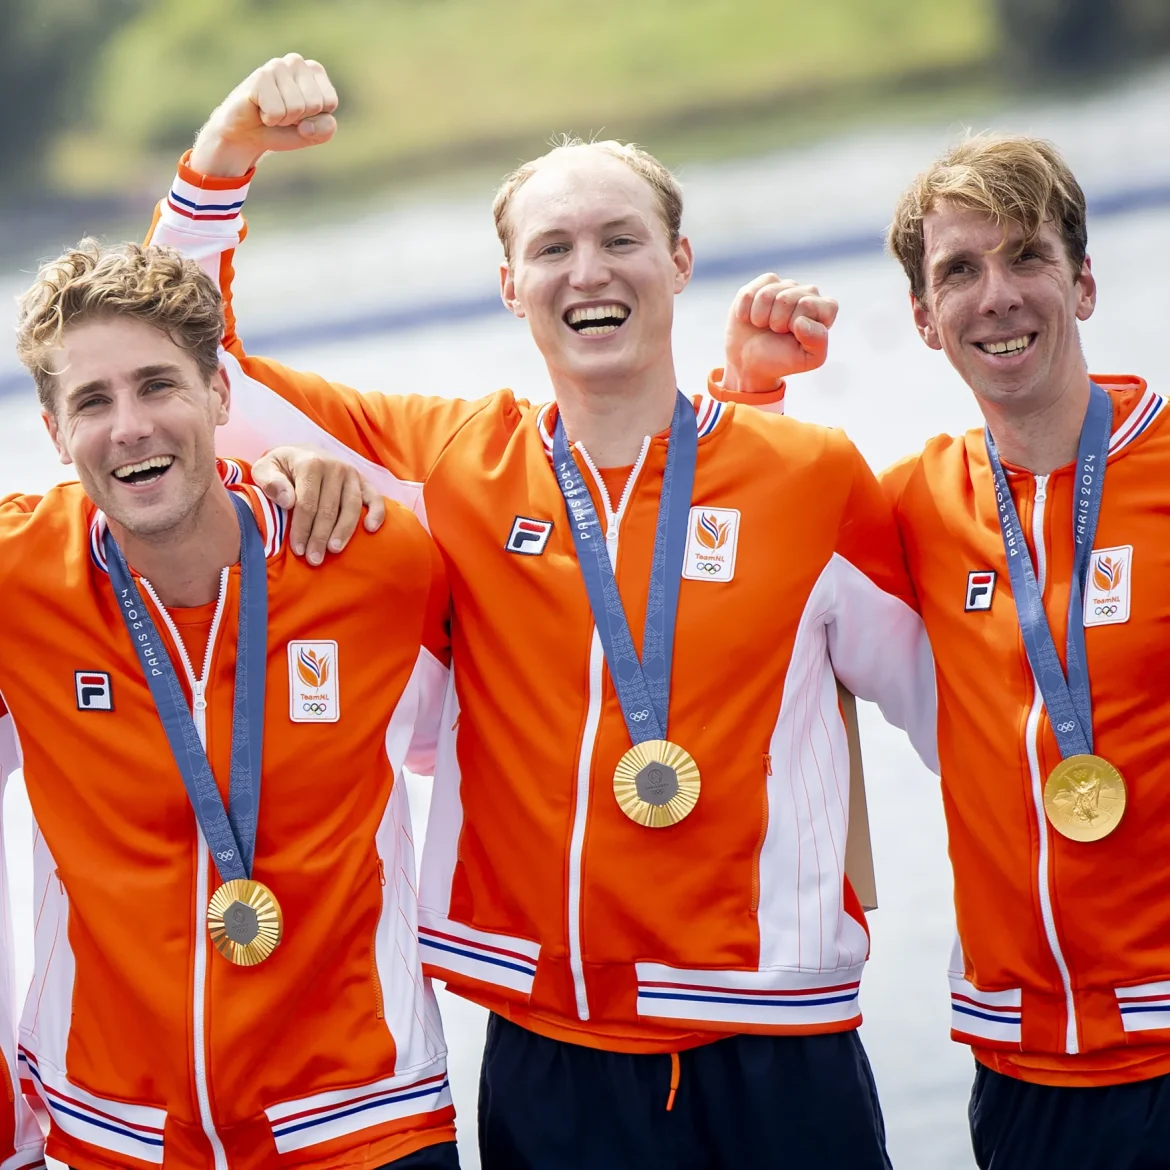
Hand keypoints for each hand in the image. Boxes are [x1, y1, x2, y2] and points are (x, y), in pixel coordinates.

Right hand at [190, 54, 338, 176]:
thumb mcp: (314, 133)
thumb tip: (307, 126)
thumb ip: (326, 129)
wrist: (248, 134)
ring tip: (272, 111)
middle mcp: (296, 62)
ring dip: (283, 119)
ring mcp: (277, 66)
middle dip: (300, 119)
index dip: (316, 118)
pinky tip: (260, 109)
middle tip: (284, 114)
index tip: (301, 116)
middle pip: (314, 104)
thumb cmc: (283, 129)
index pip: (330, 102)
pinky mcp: (260, 76)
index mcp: (314, 71)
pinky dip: (270, 119)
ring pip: (296, 107)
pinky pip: (277, 111)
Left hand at [252, 447, 385, 564]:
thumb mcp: (265, 468)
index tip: (298, 550)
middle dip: (320, 537)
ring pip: (351, 507)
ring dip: (343, 531)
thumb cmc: (281, 468)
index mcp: (310, 463)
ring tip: (334, 550)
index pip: (307, 503)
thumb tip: (287, 501)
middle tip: (314, 559)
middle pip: (328, 509)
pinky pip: (375, 497)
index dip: (302, 528)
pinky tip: (370, 529)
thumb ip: (269, 482)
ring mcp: (351, 474)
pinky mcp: (363, 480)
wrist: (302, 452)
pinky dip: (377, 513)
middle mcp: (334, 466)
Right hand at [722, 275, 838, 393]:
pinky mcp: (764, 284)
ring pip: (766, 294)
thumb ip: (817, 341)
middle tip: (777, 333)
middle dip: (776, 322)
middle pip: (786, 299)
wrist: (752, 361)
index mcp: (825, 309)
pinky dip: (745, 311)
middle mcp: (808, 293)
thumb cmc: (783, 360)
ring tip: (764, 326)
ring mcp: (786, 286)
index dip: (794, 324)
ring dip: (760, 318)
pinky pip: (749, 292)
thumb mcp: (807, 359)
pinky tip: (750, 319)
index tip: (793, 337)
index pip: (808, 304)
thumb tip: (801, 321)